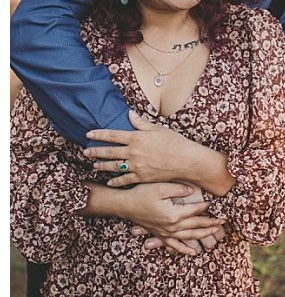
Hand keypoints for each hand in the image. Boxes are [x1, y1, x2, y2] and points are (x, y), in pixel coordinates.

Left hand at [85, 111, 199, 185]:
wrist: (187, 161)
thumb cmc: (176, 143)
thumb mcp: (159, 130)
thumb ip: (142, 124)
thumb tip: (130, 115)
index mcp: (137, 138)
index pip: (113, 135)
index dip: (99, 135)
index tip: (89, 134)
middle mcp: (134, 152)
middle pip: (109, 152)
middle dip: (95, 151)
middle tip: (85, 151)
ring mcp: (137, 166)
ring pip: (113, 166)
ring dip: (102, 166)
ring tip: (94, 165)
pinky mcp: (142, 177)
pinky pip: (124, 180)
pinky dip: (116, 181)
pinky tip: (109, 181)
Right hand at [113, 182, 225, 252]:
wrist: (124, 205)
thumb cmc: (142, 194)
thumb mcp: (161, 188)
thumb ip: (180, 189)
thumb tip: (194, 192)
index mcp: (174, 214)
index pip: (196, 210)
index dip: (205, 206)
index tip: (214, 203)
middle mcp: (171, 226)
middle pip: (196, 225)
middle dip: (211, 223)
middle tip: (223, 221)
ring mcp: (165, 233)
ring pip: (189, 237)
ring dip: (203, 235)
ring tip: (215, 233)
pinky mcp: (159, 235)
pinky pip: (174, 246)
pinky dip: (184, 249)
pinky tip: (193, 252)